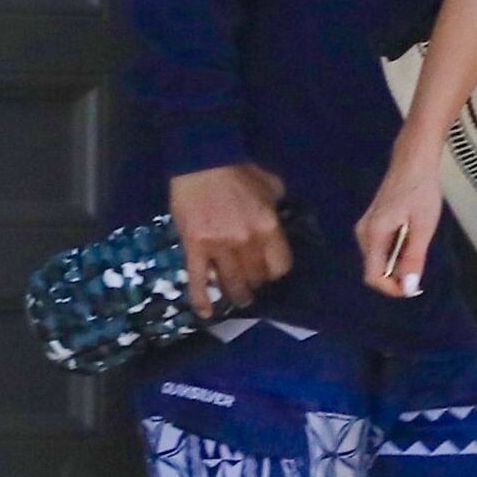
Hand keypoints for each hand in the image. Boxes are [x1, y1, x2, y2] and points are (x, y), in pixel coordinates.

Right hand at [169, 163, 290, 317]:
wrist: (202, 161)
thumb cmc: (240, 171)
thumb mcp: (272, 185)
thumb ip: (278, 206)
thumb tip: (281, 218)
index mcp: (268, 227)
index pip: (279, 266)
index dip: (276, 272)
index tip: (272, 271)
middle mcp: (246, 242)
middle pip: (257, 278)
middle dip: (257, 282)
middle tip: (254, 283)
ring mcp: (219, 248)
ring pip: (232, 284)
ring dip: (237, 295)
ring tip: (238, 298)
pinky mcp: (194, 249)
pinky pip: (198, 281)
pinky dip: (202, 300)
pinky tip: (206, 314)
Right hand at [357, 148, 442, 299]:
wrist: (413, 160)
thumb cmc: (421, 191)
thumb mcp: (423, 226)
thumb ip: (414, 258)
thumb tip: (408, 288)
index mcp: (373, 234)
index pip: (373, 276)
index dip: (391, 289)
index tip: (413, 288)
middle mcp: (363, 232)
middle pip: (374, 268)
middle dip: (396, 276)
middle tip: (420, 268)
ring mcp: (366, 226)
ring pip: (377, 258)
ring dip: (396, 263)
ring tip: (417, 250)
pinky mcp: (372, 221)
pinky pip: (379, 246)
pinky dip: (394, 251)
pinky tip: (411, 239)